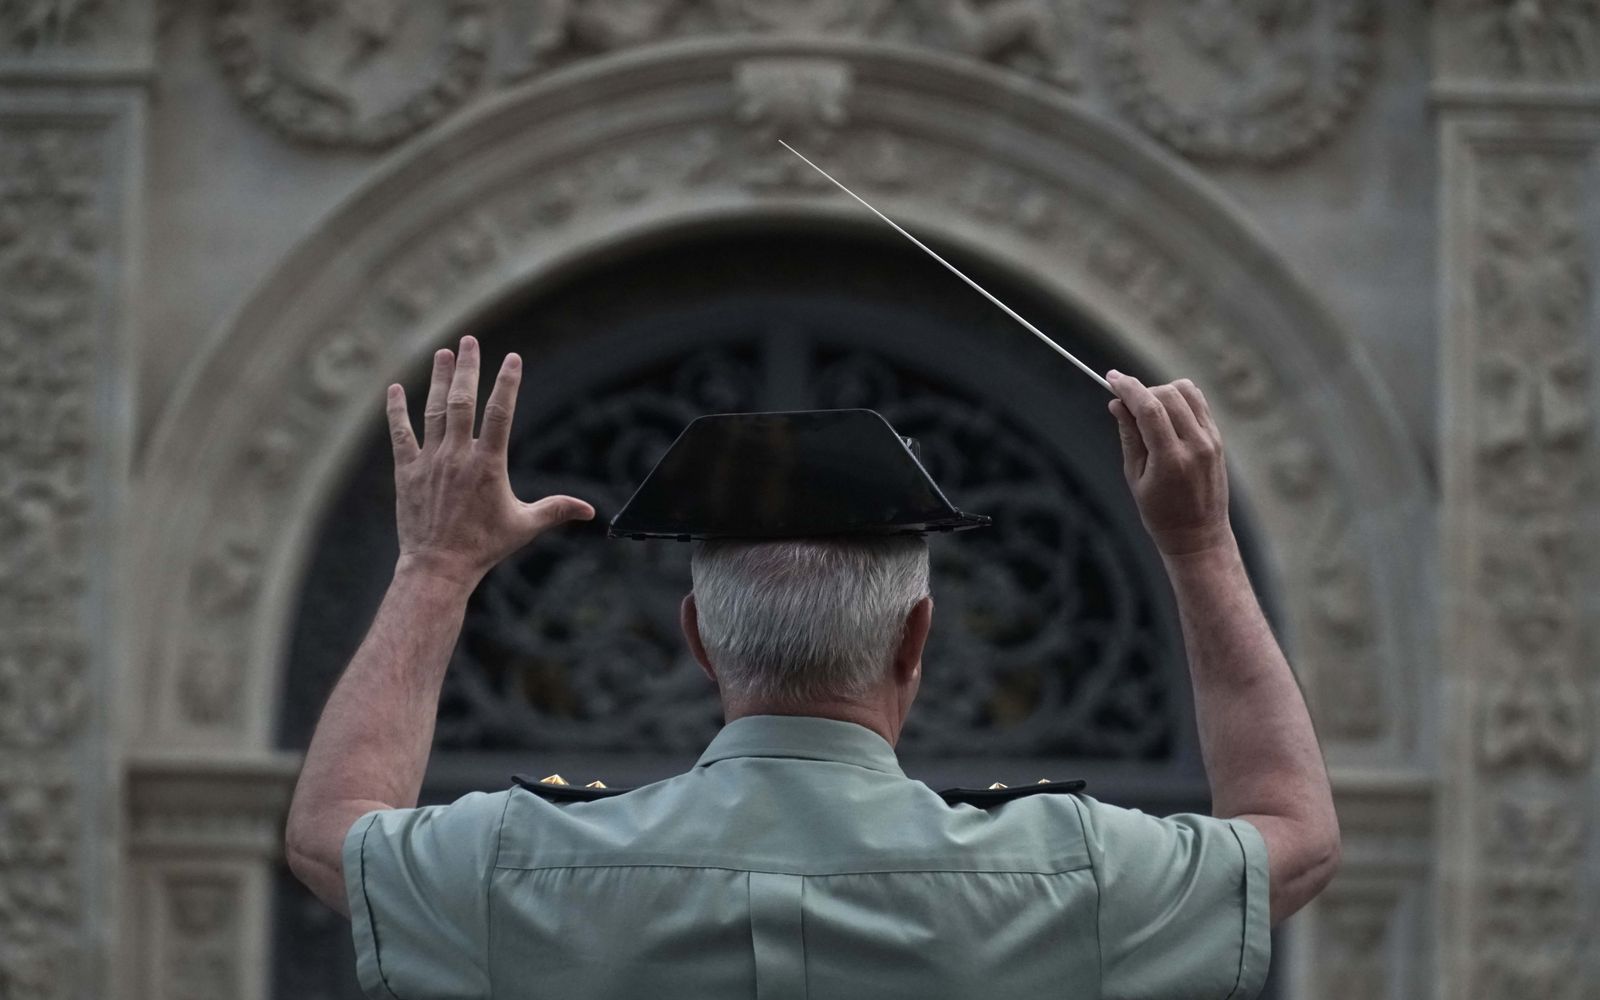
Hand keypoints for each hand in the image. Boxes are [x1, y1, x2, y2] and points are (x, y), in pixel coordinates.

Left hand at [386, 336, 593, 586]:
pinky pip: (401, 434)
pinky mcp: (407, 471)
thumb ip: (556, 510)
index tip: (512, 358)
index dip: (507, 383)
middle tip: (469, 341)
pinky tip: (395, 389)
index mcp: (488, 464)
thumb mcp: (524, 527)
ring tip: (443, 353)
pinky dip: (397, 410)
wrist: (438, 566)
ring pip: (433, 410)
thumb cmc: (484, 546)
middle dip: (467, 368)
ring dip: (438, 379)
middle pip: (463, 401)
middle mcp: (458, 456)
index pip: (500, 413)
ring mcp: (430, 461)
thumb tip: (591, 510)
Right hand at [1107, 371, 1231, 556]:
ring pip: (1186, 392)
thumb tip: (1117, 404)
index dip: (1128, 388)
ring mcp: (1211, 440)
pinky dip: (1179, 399)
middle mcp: (1196, 445)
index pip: (1149, 409)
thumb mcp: (1134, 478)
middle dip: (1142, 391)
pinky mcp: (1218, 439)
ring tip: (1147, 410)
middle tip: (1124, 402)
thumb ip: (1129, 436)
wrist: (1199, 535)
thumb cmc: (1161, 513)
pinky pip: (1199, 403)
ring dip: (1162, 391)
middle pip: (1167, 394)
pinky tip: (1166, 413)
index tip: (1111, 378)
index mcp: (1171, 459)